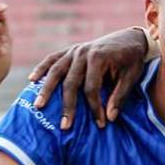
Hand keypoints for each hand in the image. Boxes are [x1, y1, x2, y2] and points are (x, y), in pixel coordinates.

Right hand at [27, 27, 147, 128]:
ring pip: (56, 71)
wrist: (131, 38)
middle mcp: (83, 52)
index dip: (95, 107)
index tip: (100, 124)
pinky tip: (32, 80)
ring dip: (46, 89)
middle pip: (71, 82)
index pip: (91, 88)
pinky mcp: (70, 50)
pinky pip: (52, 58)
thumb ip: (119, 96)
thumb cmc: (132, 60)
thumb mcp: (131, 77)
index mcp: (99, 57)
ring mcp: (74, 50)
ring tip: (38, 105)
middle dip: (68, 106)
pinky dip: (42, 68)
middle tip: (65, 126)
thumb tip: (110, 118)